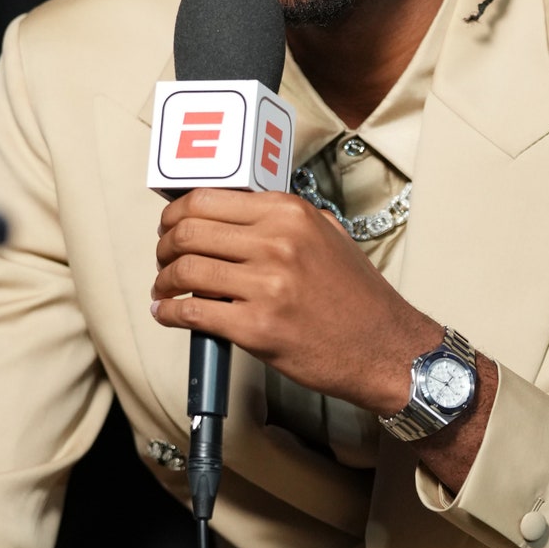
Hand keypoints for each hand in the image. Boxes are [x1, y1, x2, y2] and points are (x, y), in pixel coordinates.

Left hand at [151, 189, 438, 412]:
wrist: (386, 349)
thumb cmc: (358, 299)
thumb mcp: (328, 236)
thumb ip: (285, 219)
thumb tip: (235, 213)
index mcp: (290, 214)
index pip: (207, 199)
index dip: (175, 214)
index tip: (170, 227)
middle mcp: (277, 243)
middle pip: (188, 231)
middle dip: (163, 246)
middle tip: (162, 259)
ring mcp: (266, 286)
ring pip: (184, 269)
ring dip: (163, 280)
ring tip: (164, 290)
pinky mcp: (257, 328)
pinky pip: (192, 312)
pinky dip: (169, 312)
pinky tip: (167, 313)